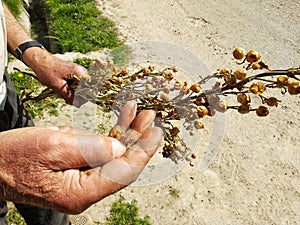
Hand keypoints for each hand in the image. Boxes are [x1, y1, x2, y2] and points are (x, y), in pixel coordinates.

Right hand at [0, 101, 162, 213]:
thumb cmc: (14, 157)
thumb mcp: (53, 146)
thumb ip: (91, 148)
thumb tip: (120, 147)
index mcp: (81, 193)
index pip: (123, 173)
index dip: (143, 151)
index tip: (156, 133)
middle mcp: (85, 191)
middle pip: (121, 163)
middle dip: (137, 138)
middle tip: (150, 116)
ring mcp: (81, 181)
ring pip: (112, 155)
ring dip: (125, 133)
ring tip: (136, 111)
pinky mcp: (76, 170)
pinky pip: (98, 152)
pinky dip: (107, 135)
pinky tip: (115, 121)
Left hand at [24, 49, 87, 104]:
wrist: (39, 61)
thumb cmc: (47, 71)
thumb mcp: (57, 86)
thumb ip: (69, 95)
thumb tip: (78, 104)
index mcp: (80, 73)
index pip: (90, 88)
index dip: (84, 97)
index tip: (77, 102)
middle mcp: (81, 71)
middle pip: (86, 88)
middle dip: (78, 95)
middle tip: (68, 100)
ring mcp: (78, 72)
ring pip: (81, 87)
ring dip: (73, 93)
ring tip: (63, 94)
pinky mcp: (74, 73)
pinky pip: (77, 84)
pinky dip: (71, 89)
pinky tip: (63, 90)